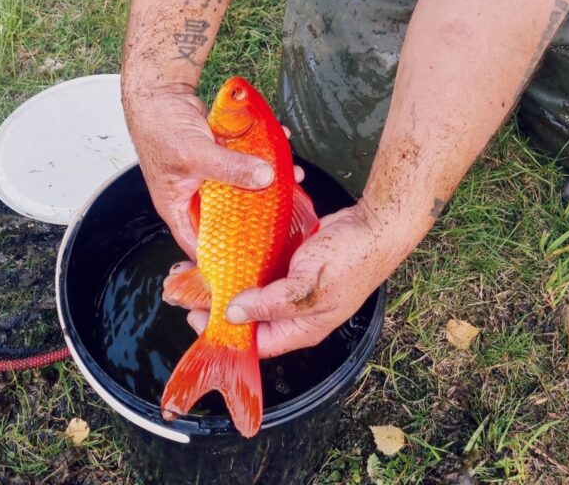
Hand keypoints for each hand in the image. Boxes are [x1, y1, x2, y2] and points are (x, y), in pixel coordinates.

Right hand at [123, 84, 274, 258]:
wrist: (160, 92)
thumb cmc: (159, 127)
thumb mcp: (195, 154)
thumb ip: (229, 168)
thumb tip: (264, 177)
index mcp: (179, 207)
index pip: (201, 243)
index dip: (224, 255)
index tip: (252, 257)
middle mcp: (195, 196)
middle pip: (229, 214)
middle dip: (257, 212)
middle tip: (284, 212)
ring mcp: (209, 176)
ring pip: (241, 186)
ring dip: (265, 180)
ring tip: (290, 176)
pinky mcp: (220, 156)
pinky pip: (244, 161)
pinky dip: (260, 154)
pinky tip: (278, 145)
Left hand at [182, 202, 395, 357]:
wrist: (376, 226)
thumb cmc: (350, 260)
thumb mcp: (307, 287)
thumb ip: (270, 304)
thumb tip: (234, 315)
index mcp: (302, 327)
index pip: (256, 342)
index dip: (225, 333)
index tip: (196, 317)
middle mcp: (296, 311)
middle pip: (252, 317)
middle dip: (221, 306)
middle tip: (192, 291)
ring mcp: (296, 287)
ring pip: (255, 291)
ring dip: (231, 282)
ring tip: (203, 269)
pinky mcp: (295, 264)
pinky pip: (265, 269)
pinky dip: (247, 263)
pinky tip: (227, 252)